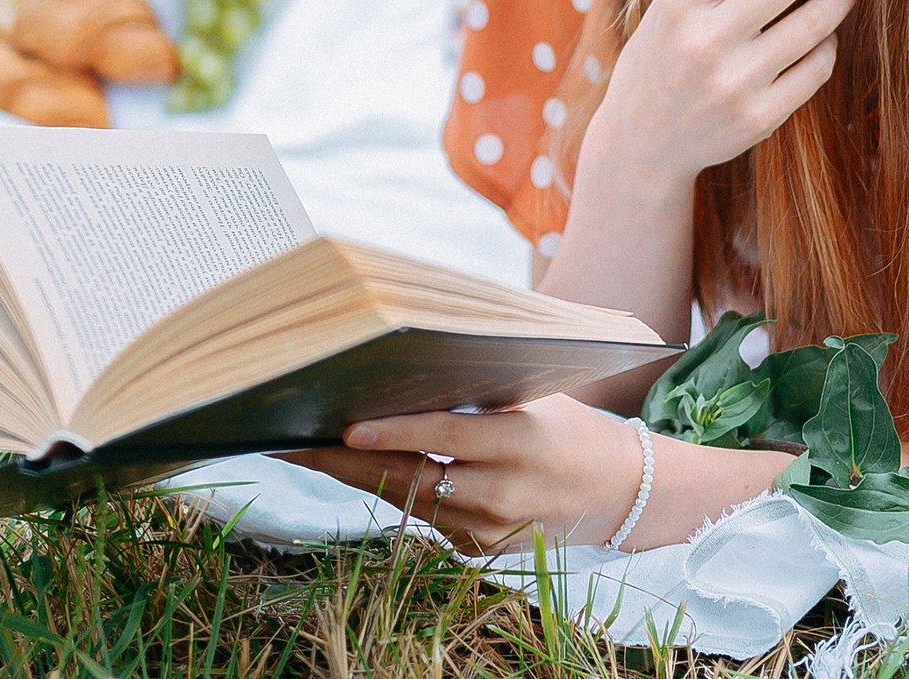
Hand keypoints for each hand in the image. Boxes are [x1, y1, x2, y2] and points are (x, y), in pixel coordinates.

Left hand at [285, 394, 647, 554]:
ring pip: (407, 499)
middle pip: (410, 477)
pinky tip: (354, 467)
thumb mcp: (535, 395)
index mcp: (521, 443)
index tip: (346, 428)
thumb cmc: (568, 425)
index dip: (394, 433)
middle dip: (346, 460)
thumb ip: (478, 387)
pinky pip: (422, 514)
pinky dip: (390, 488)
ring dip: (356, 474)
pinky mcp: (477, 547)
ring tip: (307, 448)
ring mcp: (488, 529)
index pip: (446, 437)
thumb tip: (405, 360)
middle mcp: (503, 493)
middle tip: (294, 440)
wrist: (615, 489)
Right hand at [580, 0, 858, 193]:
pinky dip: (829, 43)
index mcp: (680, 0)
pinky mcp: (758, 119)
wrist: (640, 140)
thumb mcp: (674, 6)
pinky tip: (828, 31)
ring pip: (813, 24)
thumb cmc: (665, 55)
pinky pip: (815, 69)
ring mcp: (733, 83)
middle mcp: (705, 40)